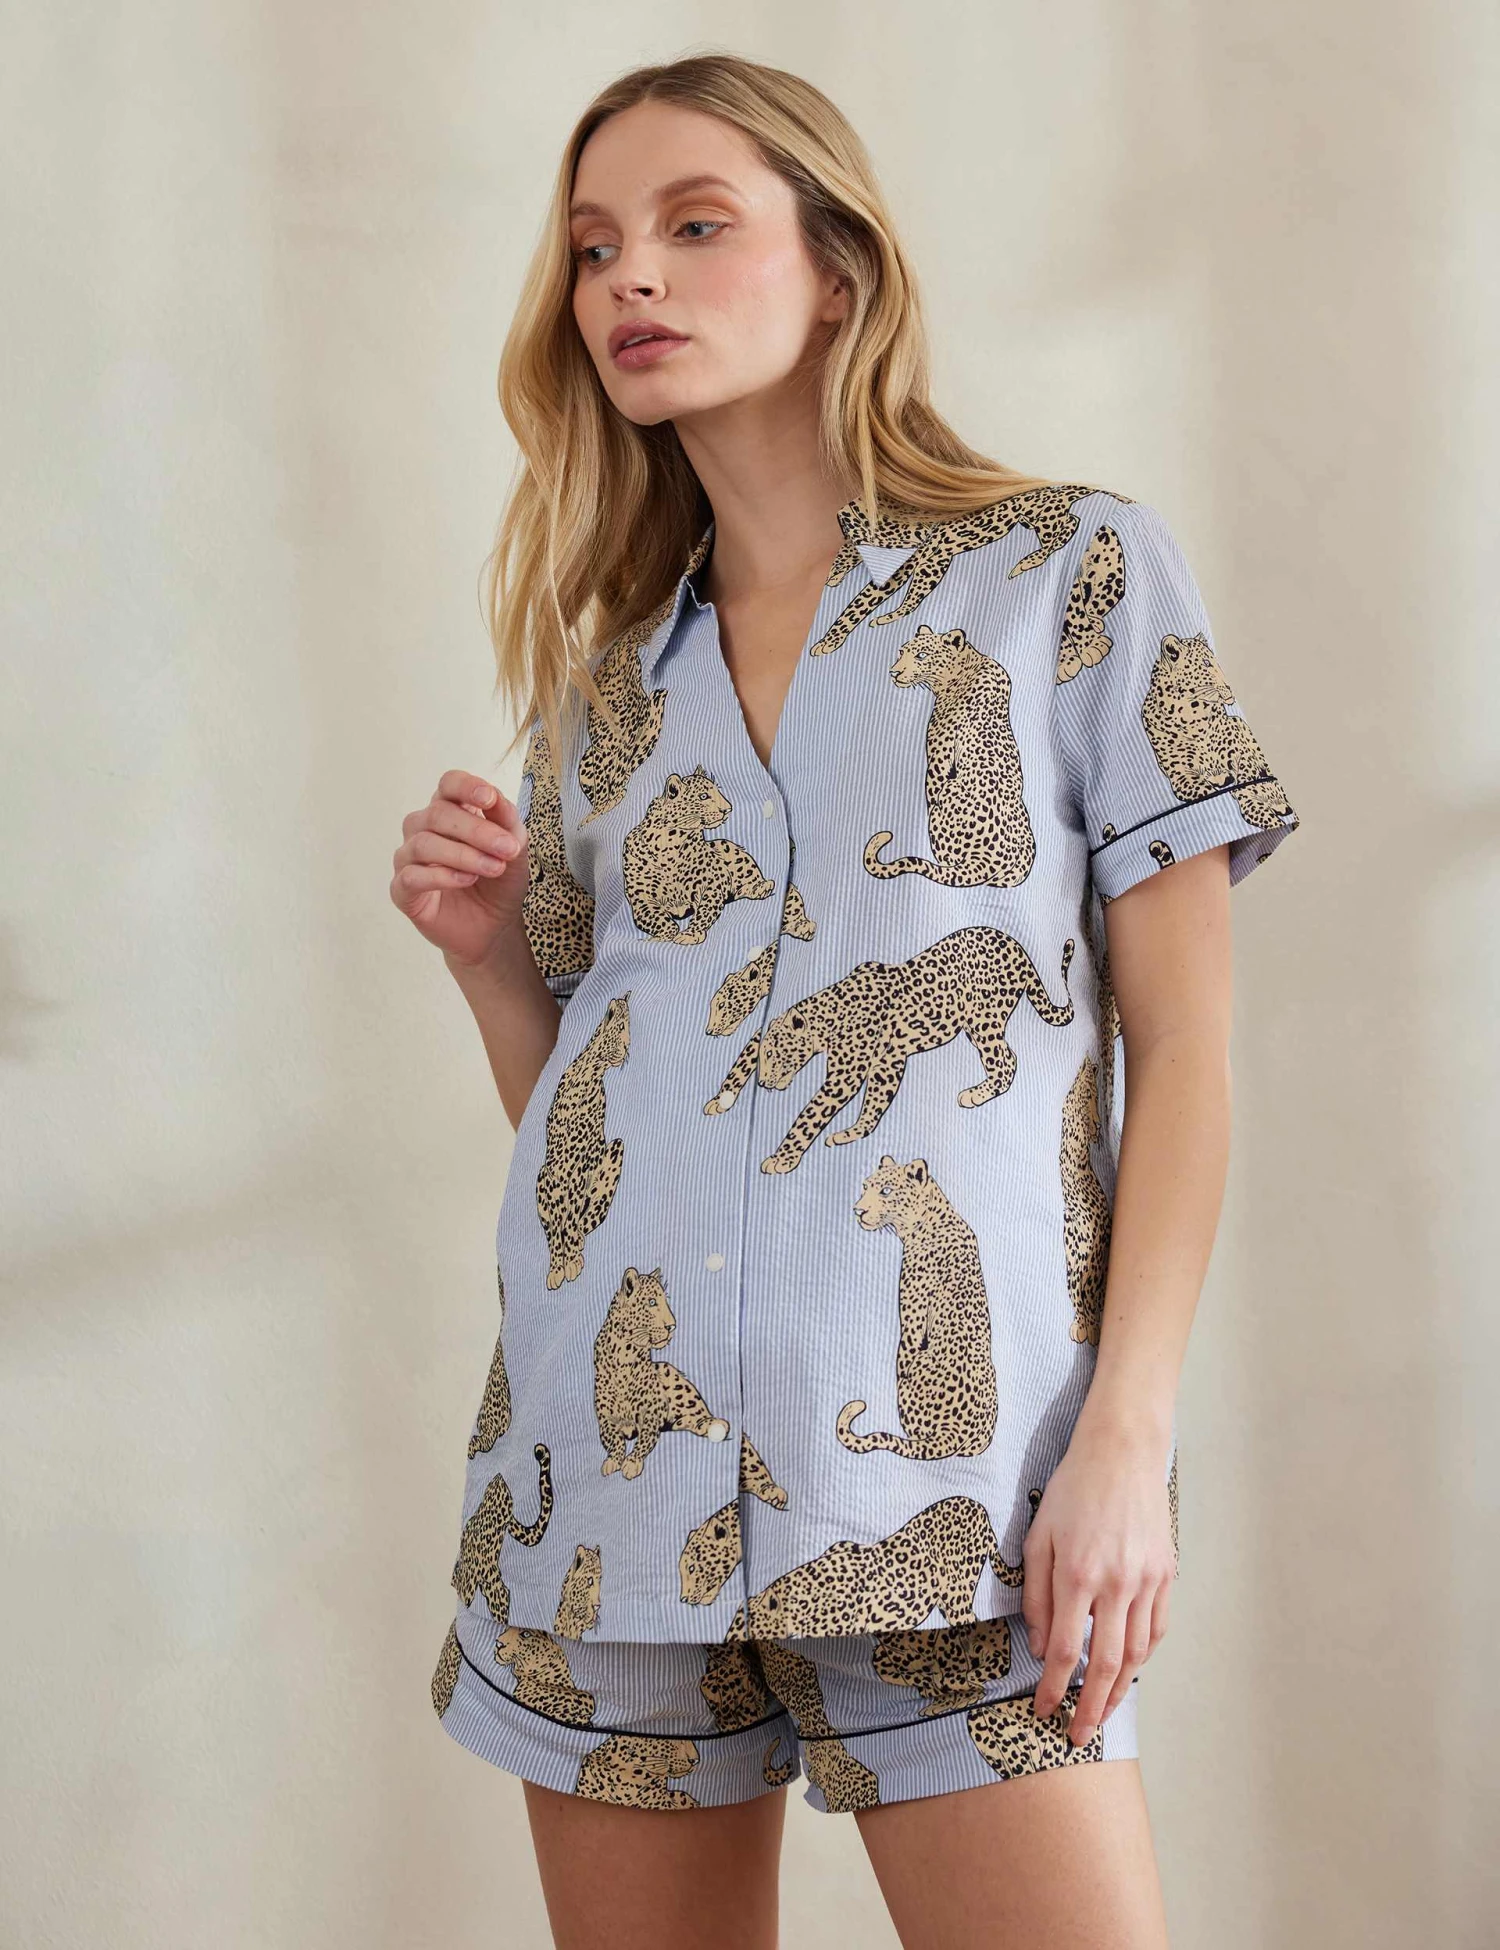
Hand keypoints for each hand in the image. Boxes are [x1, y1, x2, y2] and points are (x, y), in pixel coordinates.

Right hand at [389, 768, 529, 965]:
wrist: (494, 927)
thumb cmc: (499, 882)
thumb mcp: (515, 848)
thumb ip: (506, 820)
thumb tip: (496, 797)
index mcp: (450, 810)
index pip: (449, 784)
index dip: (466, 787)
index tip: (489, 799)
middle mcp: (423, 828)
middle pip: (438, 814)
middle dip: (476, 830)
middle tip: (508, 849)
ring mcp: (408, 858)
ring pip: (423, 844)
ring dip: (464, 855)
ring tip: (493, 868)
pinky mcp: (402, 889)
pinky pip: (412, 876)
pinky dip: (441, 876)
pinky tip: (467, 880)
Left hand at [1021, 1414, 1175, 1746]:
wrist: (1122, 1454)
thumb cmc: (1073, 1491)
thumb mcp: (1038, 1536)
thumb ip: (1035, 1593)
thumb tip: (1037, 1643)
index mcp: (1077, 1574)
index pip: (1064, 1650)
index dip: (1053, 1688)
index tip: (1043, 1710)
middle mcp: (1116, 1584)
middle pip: (1107, 1664)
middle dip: (1090, 1707)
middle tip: (1078, 1735)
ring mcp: (1146, 1581)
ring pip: (1137, 1654)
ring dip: (1120, 1691)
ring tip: (1103, 1711)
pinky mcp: (1166, 1575)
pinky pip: (1156, 1629)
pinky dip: (1143, 1657)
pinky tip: (1130, 1671)